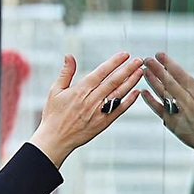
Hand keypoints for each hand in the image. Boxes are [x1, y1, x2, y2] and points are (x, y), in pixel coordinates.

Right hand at [28, 52, 146, 166]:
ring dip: (131, 82)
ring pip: (118, 94)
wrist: (55, 139)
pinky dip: (129, 101)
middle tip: (139, 60)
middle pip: (113, 81)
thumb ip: (66, 73)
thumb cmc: (53, 115)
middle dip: (127, 69)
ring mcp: (99, 112)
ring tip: (140, 72)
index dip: (114, 62)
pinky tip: (137, 92)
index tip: (124, 55)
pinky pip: (119, 109)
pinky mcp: (103, 123)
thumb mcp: (55, 91)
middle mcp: (91, 100)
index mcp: (80, 90)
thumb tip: (69, 55)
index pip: (101, 72)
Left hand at [139, 54, 193, 157]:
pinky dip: (150, 100)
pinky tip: (143, 91)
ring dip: (151, 81)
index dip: (168, 63)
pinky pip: (158, 109)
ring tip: (143, 71)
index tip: (159, 54)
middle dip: (156, 69)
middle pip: (168, 82)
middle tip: (146, 59)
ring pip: (162, 93)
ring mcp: (178, 113)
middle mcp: (187, 101)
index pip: (180, 74)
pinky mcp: (171, 123)